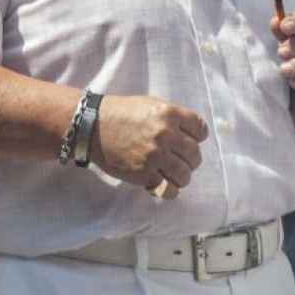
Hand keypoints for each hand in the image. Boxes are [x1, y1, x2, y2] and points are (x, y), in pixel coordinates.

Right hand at [89, 94, 206, 196]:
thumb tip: (193, 134)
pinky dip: (170, 190)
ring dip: (183, 176)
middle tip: (184, 160)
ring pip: (185, 174)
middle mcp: (165, 135)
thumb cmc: (122, 113)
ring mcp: (155, 156)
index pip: (201, 130)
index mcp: (170, 114)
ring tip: (176, 175)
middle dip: (192, 159)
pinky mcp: (144, 174)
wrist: (93, 126)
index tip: (193, 140)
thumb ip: (174, 118)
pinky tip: (165, 184)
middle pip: (195, 154)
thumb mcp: (152, 105)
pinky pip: (168, 189)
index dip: (198, 137)